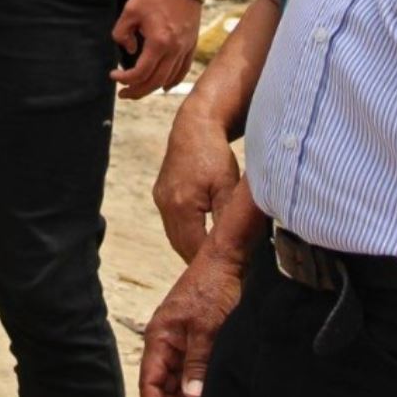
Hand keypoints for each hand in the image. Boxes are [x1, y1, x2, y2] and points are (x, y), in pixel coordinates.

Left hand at [110, 0, 201, 98]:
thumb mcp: (130, 10)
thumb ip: (122, 33)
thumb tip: (128, 49)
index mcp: (159, 42)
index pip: (141, 72)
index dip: (125, 79)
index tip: (113, 75)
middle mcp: (175, 49)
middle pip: (155, 81)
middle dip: (137, 91)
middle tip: (123, 93)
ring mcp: (185, 48)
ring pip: (169, 78)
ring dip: (152, 88)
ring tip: (138, 90)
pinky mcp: (192, 44)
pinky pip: (183, 69)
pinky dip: (173, 81)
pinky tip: (164, 86)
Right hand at [139, 240, 245, 396]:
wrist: (228, 260)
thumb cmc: (213, 286)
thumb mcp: (207, 328)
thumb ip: (197, 364)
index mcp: (160, 336)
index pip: (150, 381)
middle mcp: (166, 341)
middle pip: (163, 386)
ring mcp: (181, 340)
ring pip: (178, 381)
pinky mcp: (197, 339)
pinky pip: (191, 371)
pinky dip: (197, 389)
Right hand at [153, 111, 240, 260]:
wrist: (194, 126)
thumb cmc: (215, 154)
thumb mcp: (228, 186)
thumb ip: (228, 218)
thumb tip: (235, 247)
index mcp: (182, 205)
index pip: (195, 249)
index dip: (211, 261)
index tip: (230, 270)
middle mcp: (166, 205)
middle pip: (181, 247)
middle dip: (200, 259)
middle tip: (224, 269)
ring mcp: (160, 200)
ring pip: (175, 237)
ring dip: (192, 248)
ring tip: (215, 257)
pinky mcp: (161, 195)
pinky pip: (172, 224)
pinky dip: (186, 234)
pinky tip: (202, 237)